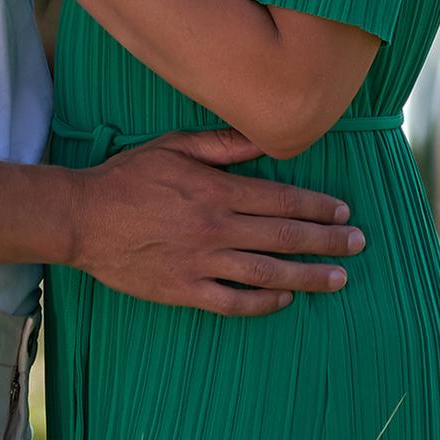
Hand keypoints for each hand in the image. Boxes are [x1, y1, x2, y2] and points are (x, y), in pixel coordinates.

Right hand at [65, 129, 364, 316]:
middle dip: (327, 242)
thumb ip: (224, 144)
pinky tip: (285, 299)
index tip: (343, 213)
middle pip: (284, 236)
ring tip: (338, 280)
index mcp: (217, 190)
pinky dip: (263, 302)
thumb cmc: (128, 177)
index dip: (317, 207)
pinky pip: (232, 302)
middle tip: (358, 246)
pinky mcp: (183, 290)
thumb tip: (265, 137)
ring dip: (307, 276)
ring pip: (266, 272)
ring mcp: (201, 262)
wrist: (81, 218)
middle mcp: (216, 227)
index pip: (281, 199)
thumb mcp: (175, 146)